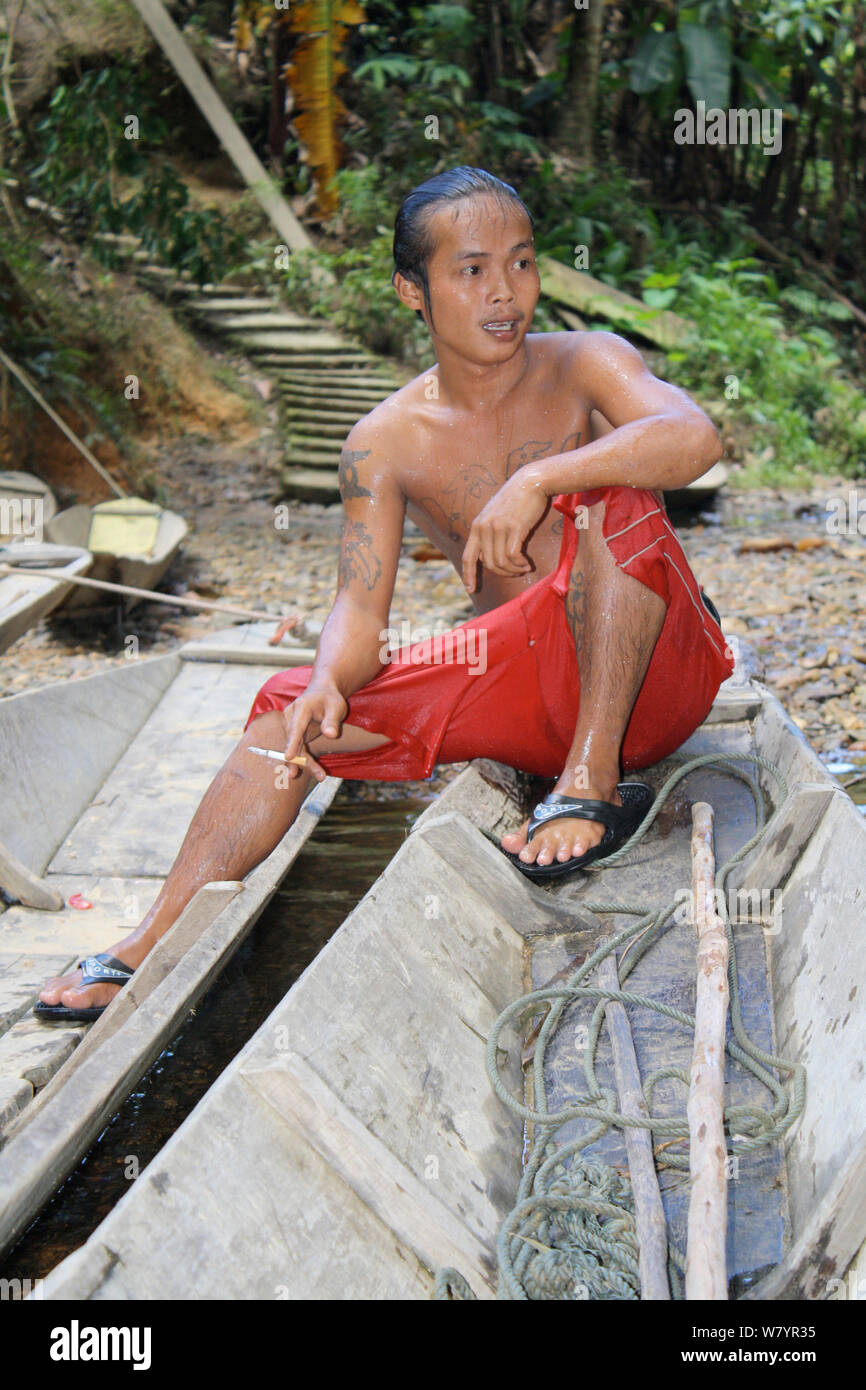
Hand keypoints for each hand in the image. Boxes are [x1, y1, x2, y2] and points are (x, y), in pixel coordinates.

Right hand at [281, 684, 348, 782]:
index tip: (288, 757)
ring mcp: (290, 727)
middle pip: (294, 742)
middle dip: (302, 760)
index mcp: (301, 708)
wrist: (322, 692)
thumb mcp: (336, 707)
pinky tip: (317, 771)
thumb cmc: (330, 699)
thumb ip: (332, 720)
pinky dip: (305, 760)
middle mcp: (291, 718)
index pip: (296, 728)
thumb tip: (330, 735)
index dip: (292, 743)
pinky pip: (298, 749)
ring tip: (321, 776)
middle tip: (316, 776)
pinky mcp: (294, 735)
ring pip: (295, 748)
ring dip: (304, 764)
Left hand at [461, 472, 548, 593]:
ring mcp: (497, 528)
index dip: (468, 575)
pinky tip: (528, 563)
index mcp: (477, 526)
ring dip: (514, 570)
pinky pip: (512, 556)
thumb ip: (489, 535)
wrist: (530, 482)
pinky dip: (520, 564)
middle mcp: (483, 528)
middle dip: (503, 573)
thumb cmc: (515, 500)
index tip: (470, 590)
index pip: (468, 556)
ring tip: (524, 568)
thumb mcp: (494, 515)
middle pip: (489, 564)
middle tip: (516, 572)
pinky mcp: (513, 528)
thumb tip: (488, 559)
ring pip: (501, 562)